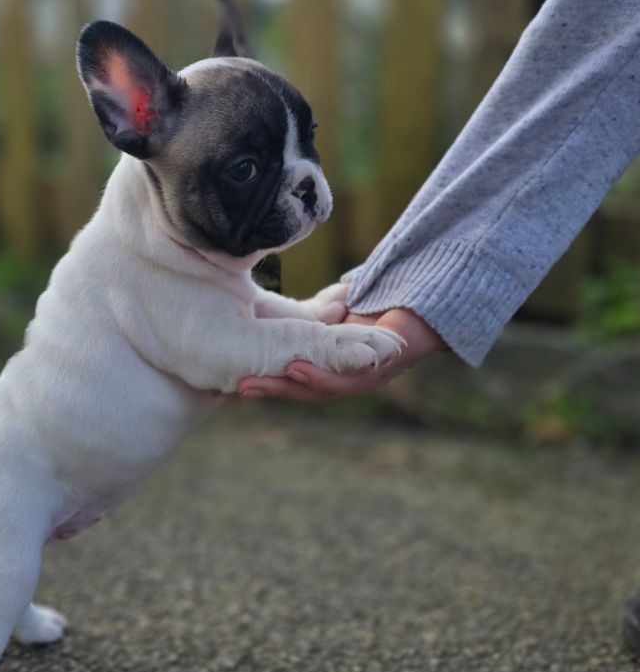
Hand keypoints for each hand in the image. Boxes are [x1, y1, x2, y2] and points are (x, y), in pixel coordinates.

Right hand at [237, 308, 444, 400]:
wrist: (440, 283)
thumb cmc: (390, 292)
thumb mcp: (339, 305)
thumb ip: (313, 315)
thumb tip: (266, 306)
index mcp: (338, 362)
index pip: (297, 373)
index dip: (266, 376)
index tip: (232, 373)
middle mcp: (353, 374)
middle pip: (305, 387)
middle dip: (268, 388)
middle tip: (233, 387)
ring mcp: (371, 374)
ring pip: (324, 387)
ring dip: (286, 387)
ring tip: (254, 383)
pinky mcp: (388, 366)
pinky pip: (352, 378)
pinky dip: (321, 375)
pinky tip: (295, 368)